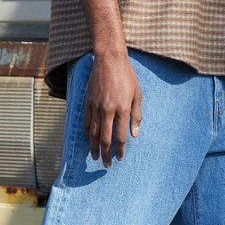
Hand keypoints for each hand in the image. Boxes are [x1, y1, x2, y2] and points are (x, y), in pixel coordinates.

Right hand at [83, 51, 141, 166]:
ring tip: (95, 157)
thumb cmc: (127, 76)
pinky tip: (89, 140)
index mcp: (122, 109)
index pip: (120, 136)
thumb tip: (135, 134)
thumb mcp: (137, 94)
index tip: (120, 158)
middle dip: (106, 154)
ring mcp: (96, 106)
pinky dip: (87, 133)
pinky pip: (86, 122)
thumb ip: (136, 115)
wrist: (109, 60)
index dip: (120, 149)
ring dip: (94, 147)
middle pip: (105, 139)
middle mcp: (108, 110)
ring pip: (93, 133)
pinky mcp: (87, 102)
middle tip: (106, 165)